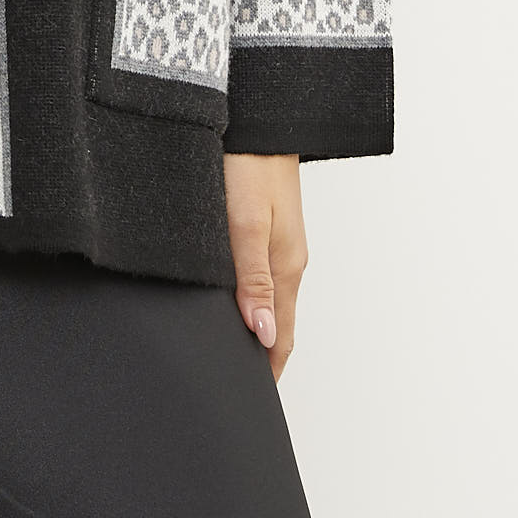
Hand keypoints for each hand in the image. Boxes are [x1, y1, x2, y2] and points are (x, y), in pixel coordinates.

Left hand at [223, 151, 306, 382]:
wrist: (257, 116)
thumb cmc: (249, 164)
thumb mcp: (246, 225)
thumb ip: (252, 280)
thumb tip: (261, 334)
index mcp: (286, 268)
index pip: (279, 338)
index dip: (266, 372)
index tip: (250, 402)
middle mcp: (286, 261)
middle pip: (276, 324)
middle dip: (259, 358)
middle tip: (234, 387)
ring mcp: (278, 244)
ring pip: (268, 300)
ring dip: (254, 330)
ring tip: (230, 355)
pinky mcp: (265, 226)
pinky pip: (260, 276)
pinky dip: (250, 300)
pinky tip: (230, 303)